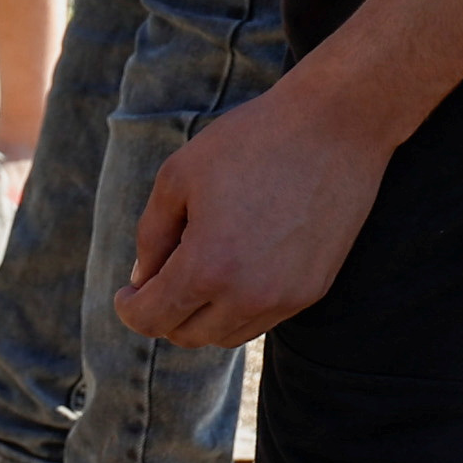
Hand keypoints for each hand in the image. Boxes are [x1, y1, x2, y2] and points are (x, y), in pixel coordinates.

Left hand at [113, 86, 394, 352]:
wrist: (335, 127)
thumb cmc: (251, 141)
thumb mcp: (178, 176)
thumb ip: (151, 235)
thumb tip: (142, 280)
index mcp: (208, 266)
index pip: (152, 319)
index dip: (129, 310)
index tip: (127, 294)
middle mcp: (248, 294)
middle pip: (187, 334)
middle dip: (162, 314)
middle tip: (158, 281)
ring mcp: (286, 298)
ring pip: (226, 335)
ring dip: (201, 316)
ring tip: (197, 274)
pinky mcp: (313, 290)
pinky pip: (263, 321)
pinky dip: (238, 308)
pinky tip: (234, 271)